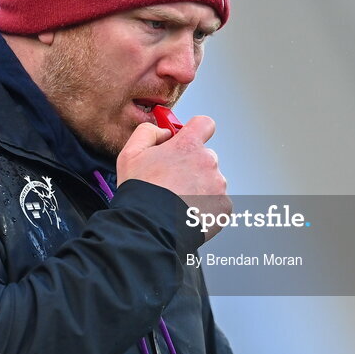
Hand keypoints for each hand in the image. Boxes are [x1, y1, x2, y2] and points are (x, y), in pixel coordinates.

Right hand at [117, 116, 231, 240]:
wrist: (150, 229)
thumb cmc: (140, 194)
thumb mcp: (130, 154)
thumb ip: (147, 133)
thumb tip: (163, 132)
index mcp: (188, 145)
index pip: (204, 124)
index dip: (196, 130)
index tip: (188, 139)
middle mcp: (207, 161)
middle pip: (205, 156)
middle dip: (191, 165)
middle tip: (172, 181)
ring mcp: (218, 184)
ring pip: (210, 180)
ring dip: (198, 187)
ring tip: (177, 200)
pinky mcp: (224, 206)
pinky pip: (217, 201)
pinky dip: (205, 206)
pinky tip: (187, 212)